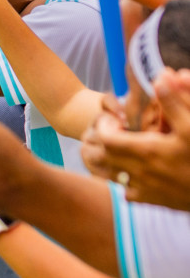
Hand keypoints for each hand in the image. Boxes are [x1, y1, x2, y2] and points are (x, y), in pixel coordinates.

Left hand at [82, 69, 189, 209]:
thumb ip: (175, 102)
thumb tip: (160, 76)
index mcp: (147, 151)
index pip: (105, 138)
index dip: (104, 125)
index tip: (114, 117)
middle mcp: (139, 172)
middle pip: (103, 156)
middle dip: (103, 140)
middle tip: (116, 128)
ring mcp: (144, 189)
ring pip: (109, 174)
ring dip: (109, 159)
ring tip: (121, 145)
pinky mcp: (153, 201)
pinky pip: (126, 191)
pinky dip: (124, 179)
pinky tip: (137, 169)